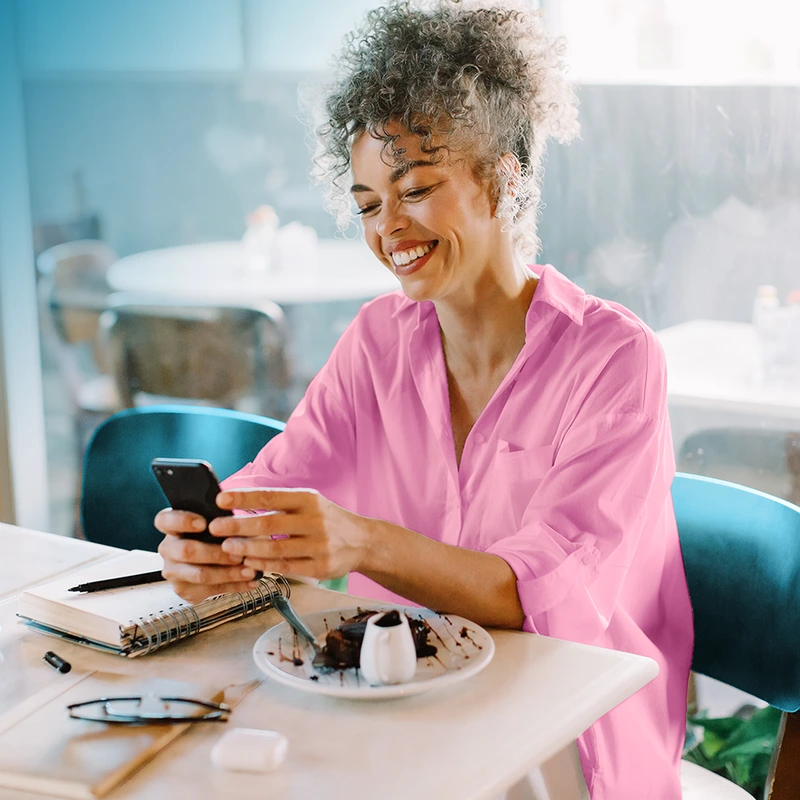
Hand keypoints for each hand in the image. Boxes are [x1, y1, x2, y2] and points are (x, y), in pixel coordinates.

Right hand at [155, 508, 261, 601]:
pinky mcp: (184, 590)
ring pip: (200, 574)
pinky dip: (235, 586)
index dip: (183, 521)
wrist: (208, 560)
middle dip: (216, 554)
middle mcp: (168, 549)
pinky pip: (211, 590)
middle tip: (239, 555)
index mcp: (171, 526)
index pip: (165, 520)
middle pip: (186, 551)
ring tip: (250, 572)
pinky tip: (251, 582)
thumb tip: (242, 522)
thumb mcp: (216, 522)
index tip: (203, 523)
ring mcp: (173, 571)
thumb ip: (223, 521)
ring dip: (228, 574)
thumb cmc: (214, 534)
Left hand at [209, 488, 370, 579]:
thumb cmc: (327, 519)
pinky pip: (287, 567)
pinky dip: (265, 566)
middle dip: (238, 526)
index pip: (270, 496)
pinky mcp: (321, 567)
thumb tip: (239, 503)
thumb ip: (280, 504)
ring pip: (276, 548)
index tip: (220, 499)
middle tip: (215, 527)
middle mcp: (315, 520)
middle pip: (269, 524)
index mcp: (309, 499)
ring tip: (227, 548)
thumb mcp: (309, 503)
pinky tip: (249, 564)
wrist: (363, 540)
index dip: (244, 497)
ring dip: (247, 549)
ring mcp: (319, 545)